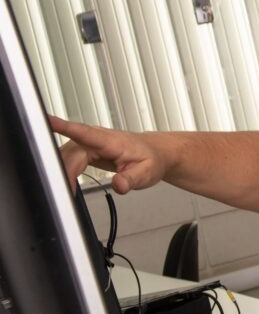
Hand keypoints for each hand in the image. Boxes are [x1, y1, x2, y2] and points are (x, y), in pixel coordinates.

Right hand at [49, 116, 165, 193]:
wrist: (155, 153)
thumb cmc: (151, 159)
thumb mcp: (147, 173)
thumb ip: (131, 180)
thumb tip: (119, 185)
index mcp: (111, 141)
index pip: (84, 132)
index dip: (64, 127)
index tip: (48, 122)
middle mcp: (98, 138)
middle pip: (71, 152)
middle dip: (64, 171)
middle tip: (67, 191)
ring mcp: (89, 143)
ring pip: (66, 155)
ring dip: (63, 172)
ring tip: (68, 190)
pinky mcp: (85, 149)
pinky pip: (68, 158)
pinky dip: (65, 171)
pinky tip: (67, 182)